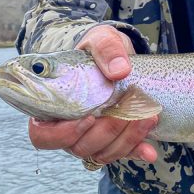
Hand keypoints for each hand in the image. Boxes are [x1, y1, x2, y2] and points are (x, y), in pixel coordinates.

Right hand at [28, 25, 158, 163]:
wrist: (118, 57)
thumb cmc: (99, 50)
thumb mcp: (101, 39)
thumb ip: (106, 49)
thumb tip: (119, 70)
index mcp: (53, 107)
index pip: (43, 136)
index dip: (63, 135)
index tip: (89, 117)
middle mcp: (69, 128)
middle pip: (79, 147)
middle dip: (107, 131)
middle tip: (127, 108)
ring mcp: (92, 137)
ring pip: (102, 153)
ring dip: (126, 139)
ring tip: (147, 115)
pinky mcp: (114, 139)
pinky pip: (123, 153)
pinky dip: (137, 152)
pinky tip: (150, 150)